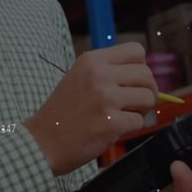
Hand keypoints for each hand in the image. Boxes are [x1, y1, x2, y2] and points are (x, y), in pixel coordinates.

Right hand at [23, 42, 157, 174]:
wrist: (44, 140)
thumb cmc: (63, 111)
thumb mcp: (79, 77)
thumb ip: (107, 71)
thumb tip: (143, 75)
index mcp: (92, 60)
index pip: (136, 51)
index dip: (140, 67)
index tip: (132, 81)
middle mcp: (99, 75)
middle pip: (146, 74)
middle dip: (147, 90)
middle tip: (135, 103)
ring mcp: (106, 98)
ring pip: (148, 97)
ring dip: (143, 109)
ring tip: (125, 115)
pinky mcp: (112, 122)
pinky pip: (140, 121)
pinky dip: (132, 127)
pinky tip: (115, 128)